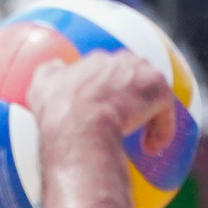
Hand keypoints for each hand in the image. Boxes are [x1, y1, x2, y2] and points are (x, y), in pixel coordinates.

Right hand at [26, 49, 173, 148]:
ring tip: (142, 138)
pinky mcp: (158, 92)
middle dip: (131, 95)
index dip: (108, 89)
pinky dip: (161, 130)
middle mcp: (121, 60)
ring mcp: (142, 74)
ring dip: (148, 114)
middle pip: (134, 75)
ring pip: (151, 93)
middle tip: (124, 120)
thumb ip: (48, 72)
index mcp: (96, 60)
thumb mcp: (41, 87)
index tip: (105, 108)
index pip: (108, 69)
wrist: (80, 125)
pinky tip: (151, 147)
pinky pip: (165, 111)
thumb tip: (53, 66)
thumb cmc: (59, 111)